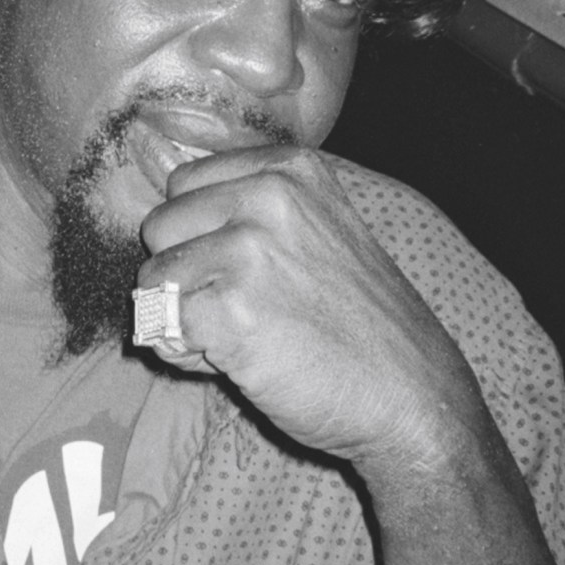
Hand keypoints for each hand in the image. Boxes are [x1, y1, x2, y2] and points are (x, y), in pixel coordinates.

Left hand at [138, 148, 480, 477]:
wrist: (411, 394)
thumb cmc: (357, 323)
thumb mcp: (315, 231)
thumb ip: (249, 213)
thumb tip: (159, 223)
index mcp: (288, 170)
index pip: (183, 184)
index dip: (198, 236)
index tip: (244, 271)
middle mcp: (267, 195)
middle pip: (159, 226)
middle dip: (184, 275)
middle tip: (241, 310)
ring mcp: (248, 249)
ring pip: (153, 278)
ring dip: (181, 318)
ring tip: (242, 337)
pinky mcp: (231, 308)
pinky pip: (162, 326)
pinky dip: (187, 355)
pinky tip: (239, 363)